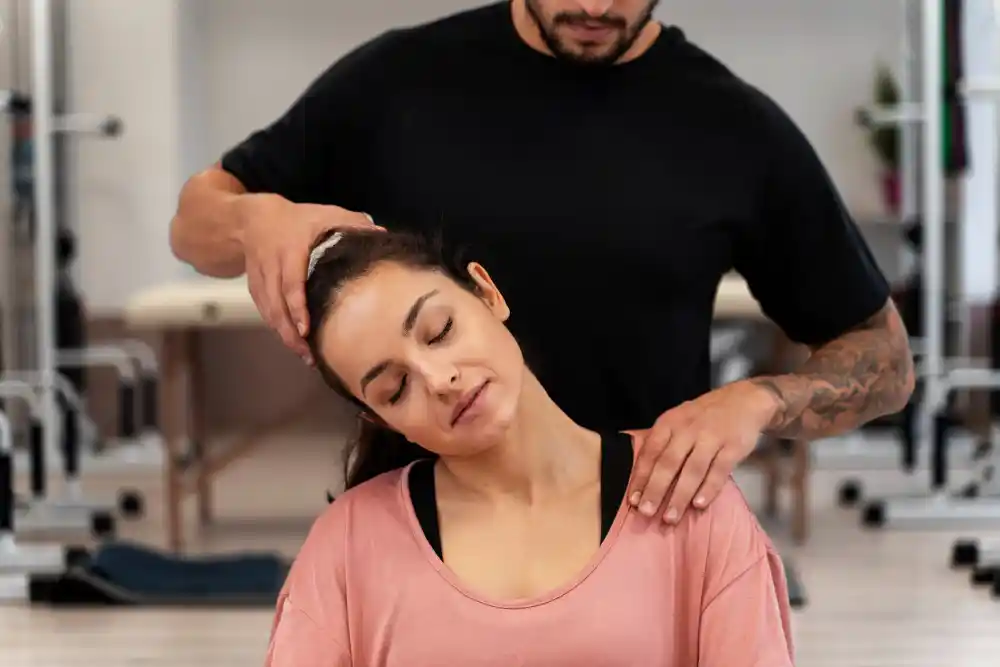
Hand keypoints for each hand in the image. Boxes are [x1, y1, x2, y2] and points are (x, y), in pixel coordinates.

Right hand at [238, 195, 382, 361]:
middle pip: (276, 304)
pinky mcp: (254, 286)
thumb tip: (382, 235)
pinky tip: (291, 341)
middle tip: (308, 354)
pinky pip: (263, 310)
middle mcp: (272, 266)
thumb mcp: (326, 214)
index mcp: (290, 249)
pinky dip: (276, 327)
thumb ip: (353, 223)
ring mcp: (260, 278)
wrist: (253, 219)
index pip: (290, 283)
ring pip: (268, 311)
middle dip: (290, 332)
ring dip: (284, 334)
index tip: (305, 330)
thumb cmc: (298, 218)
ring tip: (304, 355)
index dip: (297, 308)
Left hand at [628, 379, 779, 523]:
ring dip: (680, 496)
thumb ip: (662, 443)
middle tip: (647, 513)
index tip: (633, 500)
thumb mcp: (678, 420)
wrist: (744, 399)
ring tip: (670, 517)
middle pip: (668, 463)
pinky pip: (719, 470)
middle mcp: (688, 429)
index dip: (641, 477)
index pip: (651, 452)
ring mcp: (711, 437)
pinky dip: (708, 489)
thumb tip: (642, 478)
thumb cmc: (704, 417)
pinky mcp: (733, 446)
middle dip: (656, 490)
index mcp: (670, 423)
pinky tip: (698, 505)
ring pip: (692, 470)